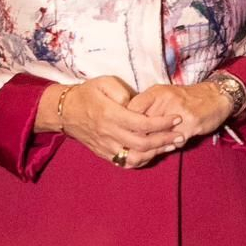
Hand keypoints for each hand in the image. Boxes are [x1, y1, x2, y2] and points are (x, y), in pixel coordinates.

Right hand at [53, 76, 182, 167]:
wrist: (64, 111)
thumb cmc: (87, 93)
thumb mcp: (103, 82)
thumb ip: (120, 90)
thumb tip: (134, 103)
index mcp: (110, 114)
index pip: (142, 122)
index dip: (162, 122)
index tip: (177, 118)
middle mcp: (108, 132)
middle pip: (142, 142)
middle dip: (165, 139)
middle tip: (181, 134)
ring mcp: (105, 146)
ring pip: (135, 156)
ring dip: (156, 152)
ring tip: (172, 145)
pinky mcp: (103, 153)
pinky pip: (124, 162)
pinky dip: (141, 160)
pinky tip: (154, 153)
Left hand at [125, 82, 232, 140]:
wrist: (216, 97)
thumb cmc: (186, 99)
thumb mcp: (162, 96)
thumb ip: (146, 108)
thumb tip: (127, 126)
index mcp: (154, 93)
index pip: (130, 111)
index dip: (126, 126)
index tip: (127, 133)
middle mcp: (164, 100)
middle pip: (142, 126)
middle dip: (138, 139)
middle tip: (137, 147)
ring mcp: (178, 112)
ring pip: (157, 136)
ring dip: (153, 146)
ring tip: (153, 149)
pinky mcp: (190, 123)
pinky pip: (173, 140)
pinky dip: (169, 146)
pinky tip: (169, 146)